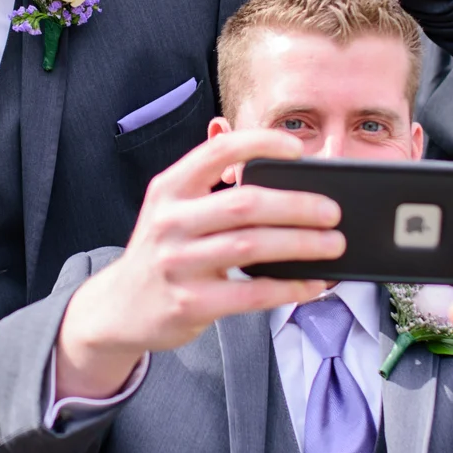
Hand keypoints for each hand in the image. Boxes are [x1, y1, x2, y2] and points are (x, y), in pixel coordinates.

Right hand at [52, 130, 343, 399]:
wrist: (119, 308)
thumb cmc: (161, 252)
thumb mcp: (171, 208)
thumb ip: (211, 185)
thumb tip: (271, 162)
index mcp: (169, 189)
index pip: (217, 152)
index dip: (260, 144)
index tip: (297, 149)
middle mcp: (170, 222)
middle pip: (245, 204)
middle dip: (297, 205)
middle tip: (332, 211)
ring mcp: (178, 264)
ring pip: (252, 247)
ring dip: (301, 244)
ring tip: (333, 243)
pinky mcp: (191, 303)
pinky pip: (251, 294)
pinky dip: (289, 287)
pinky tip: (313, 283)